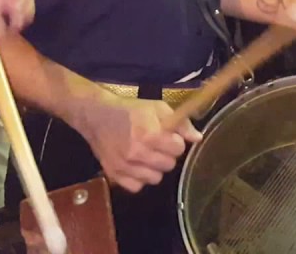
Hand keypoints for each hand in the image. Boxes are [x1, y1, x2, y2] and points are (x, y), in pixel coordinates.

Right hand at [73, 96, 200, 192]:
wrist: (97, 116)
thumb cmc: (131, 110)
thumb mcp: (158, 108)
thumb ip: (180, 123)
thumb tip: (198, 138)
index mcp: (149, 135)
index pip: (178, 149)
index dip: (176, 142)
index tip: (170, 137)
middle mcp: (137, 153)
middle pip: (169, 165)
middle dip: (167, 155)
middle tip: (158, 146)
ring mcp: (125, 167)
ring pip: (155, 179)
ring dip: (155, 168)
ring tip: (147, 155)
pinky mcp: (114, 175)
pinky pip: (137, 187)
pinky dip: (139, 178)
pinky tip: (137, 165)